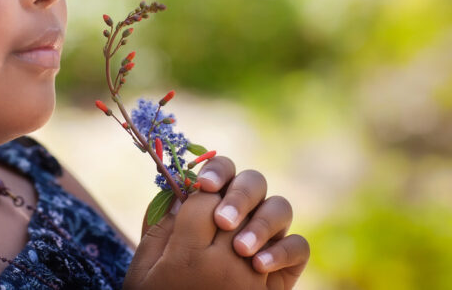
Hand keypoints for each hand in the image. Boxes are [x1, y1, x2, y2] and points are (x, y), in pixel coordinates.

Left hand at [125, 157, 308, 289]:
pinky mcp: (284, 265)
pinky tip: (258, 266)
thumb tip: (183, 191)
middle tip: (223, 221)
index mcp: (207, 206)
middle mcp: (241, 216)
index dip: (215, 174)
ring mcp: (264, 239)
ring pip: (280, 207)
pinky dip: (283, 251)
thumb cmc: (162, 289)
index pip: (221, 174)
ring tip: (240, 250)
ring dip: (261, 223)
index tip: (205, 187)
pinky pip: (298, 246)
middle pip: (254, 181)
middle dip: (240, 195)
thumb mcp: (153, 256)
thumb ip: (164, 223)